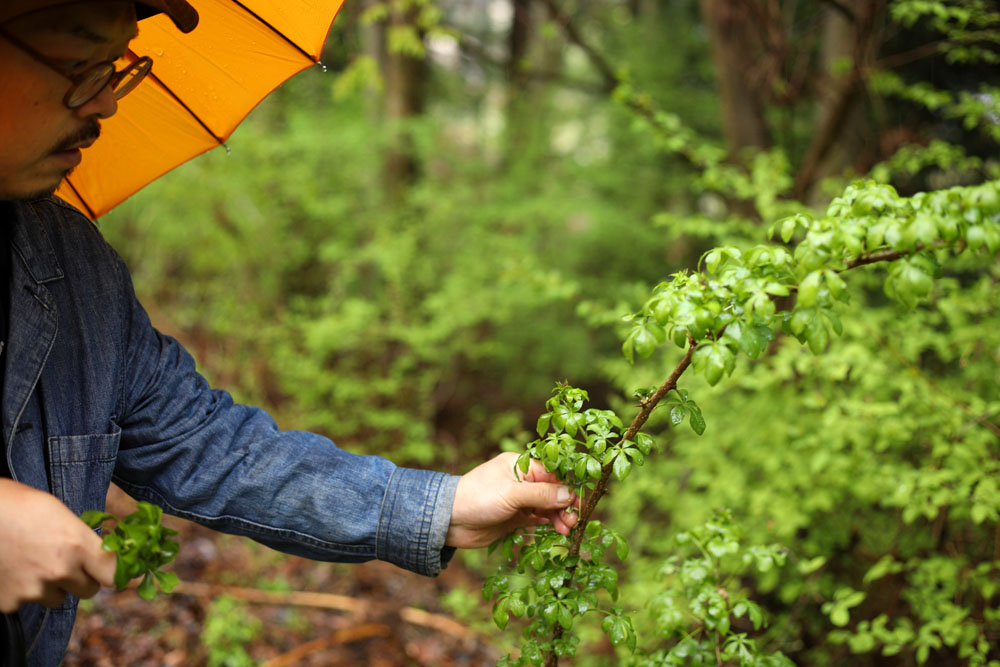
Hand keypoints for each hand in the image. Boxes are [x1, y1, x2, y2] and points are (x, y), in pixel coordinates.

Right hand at [0, 479, 115, 611]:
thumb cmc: (17, 504)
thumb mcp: (59, 512)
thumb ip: (81, 538)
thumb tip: (100, 554)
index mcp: (76, 544)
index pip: (112, 574)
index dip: (113, 572)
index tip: (109, 569)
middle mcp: (59, 570)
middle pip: (88, 590)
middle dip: (81, 579)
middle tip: (66, 563)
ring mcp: (33, 590)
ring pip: (57, 598)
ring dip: (51, 587)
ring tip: (32, 562)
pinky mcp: (9, 602)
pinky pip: (26, 602)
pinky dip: (21, 591)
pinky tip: (11, 569)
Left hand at [446, 452, 578, 548]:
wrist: (449, 521)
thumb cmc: (477, 498)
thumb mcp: (511, 493)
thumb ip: (541, 494)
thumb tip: (569, 494)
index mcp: (520, 465)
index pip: (552, 473)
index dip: (567, 487)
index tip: (579, 502)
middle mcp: (522, 481)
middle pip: (552, 491)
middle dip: (565, 505)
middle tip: (574, 522)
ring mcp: (518, 500)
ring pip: (547, 506)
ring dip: (559, 517)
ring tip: (566, 530)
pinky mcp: (515, 517)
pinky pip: (538, 519)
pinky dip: (549, 524)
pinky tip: (557, 531)